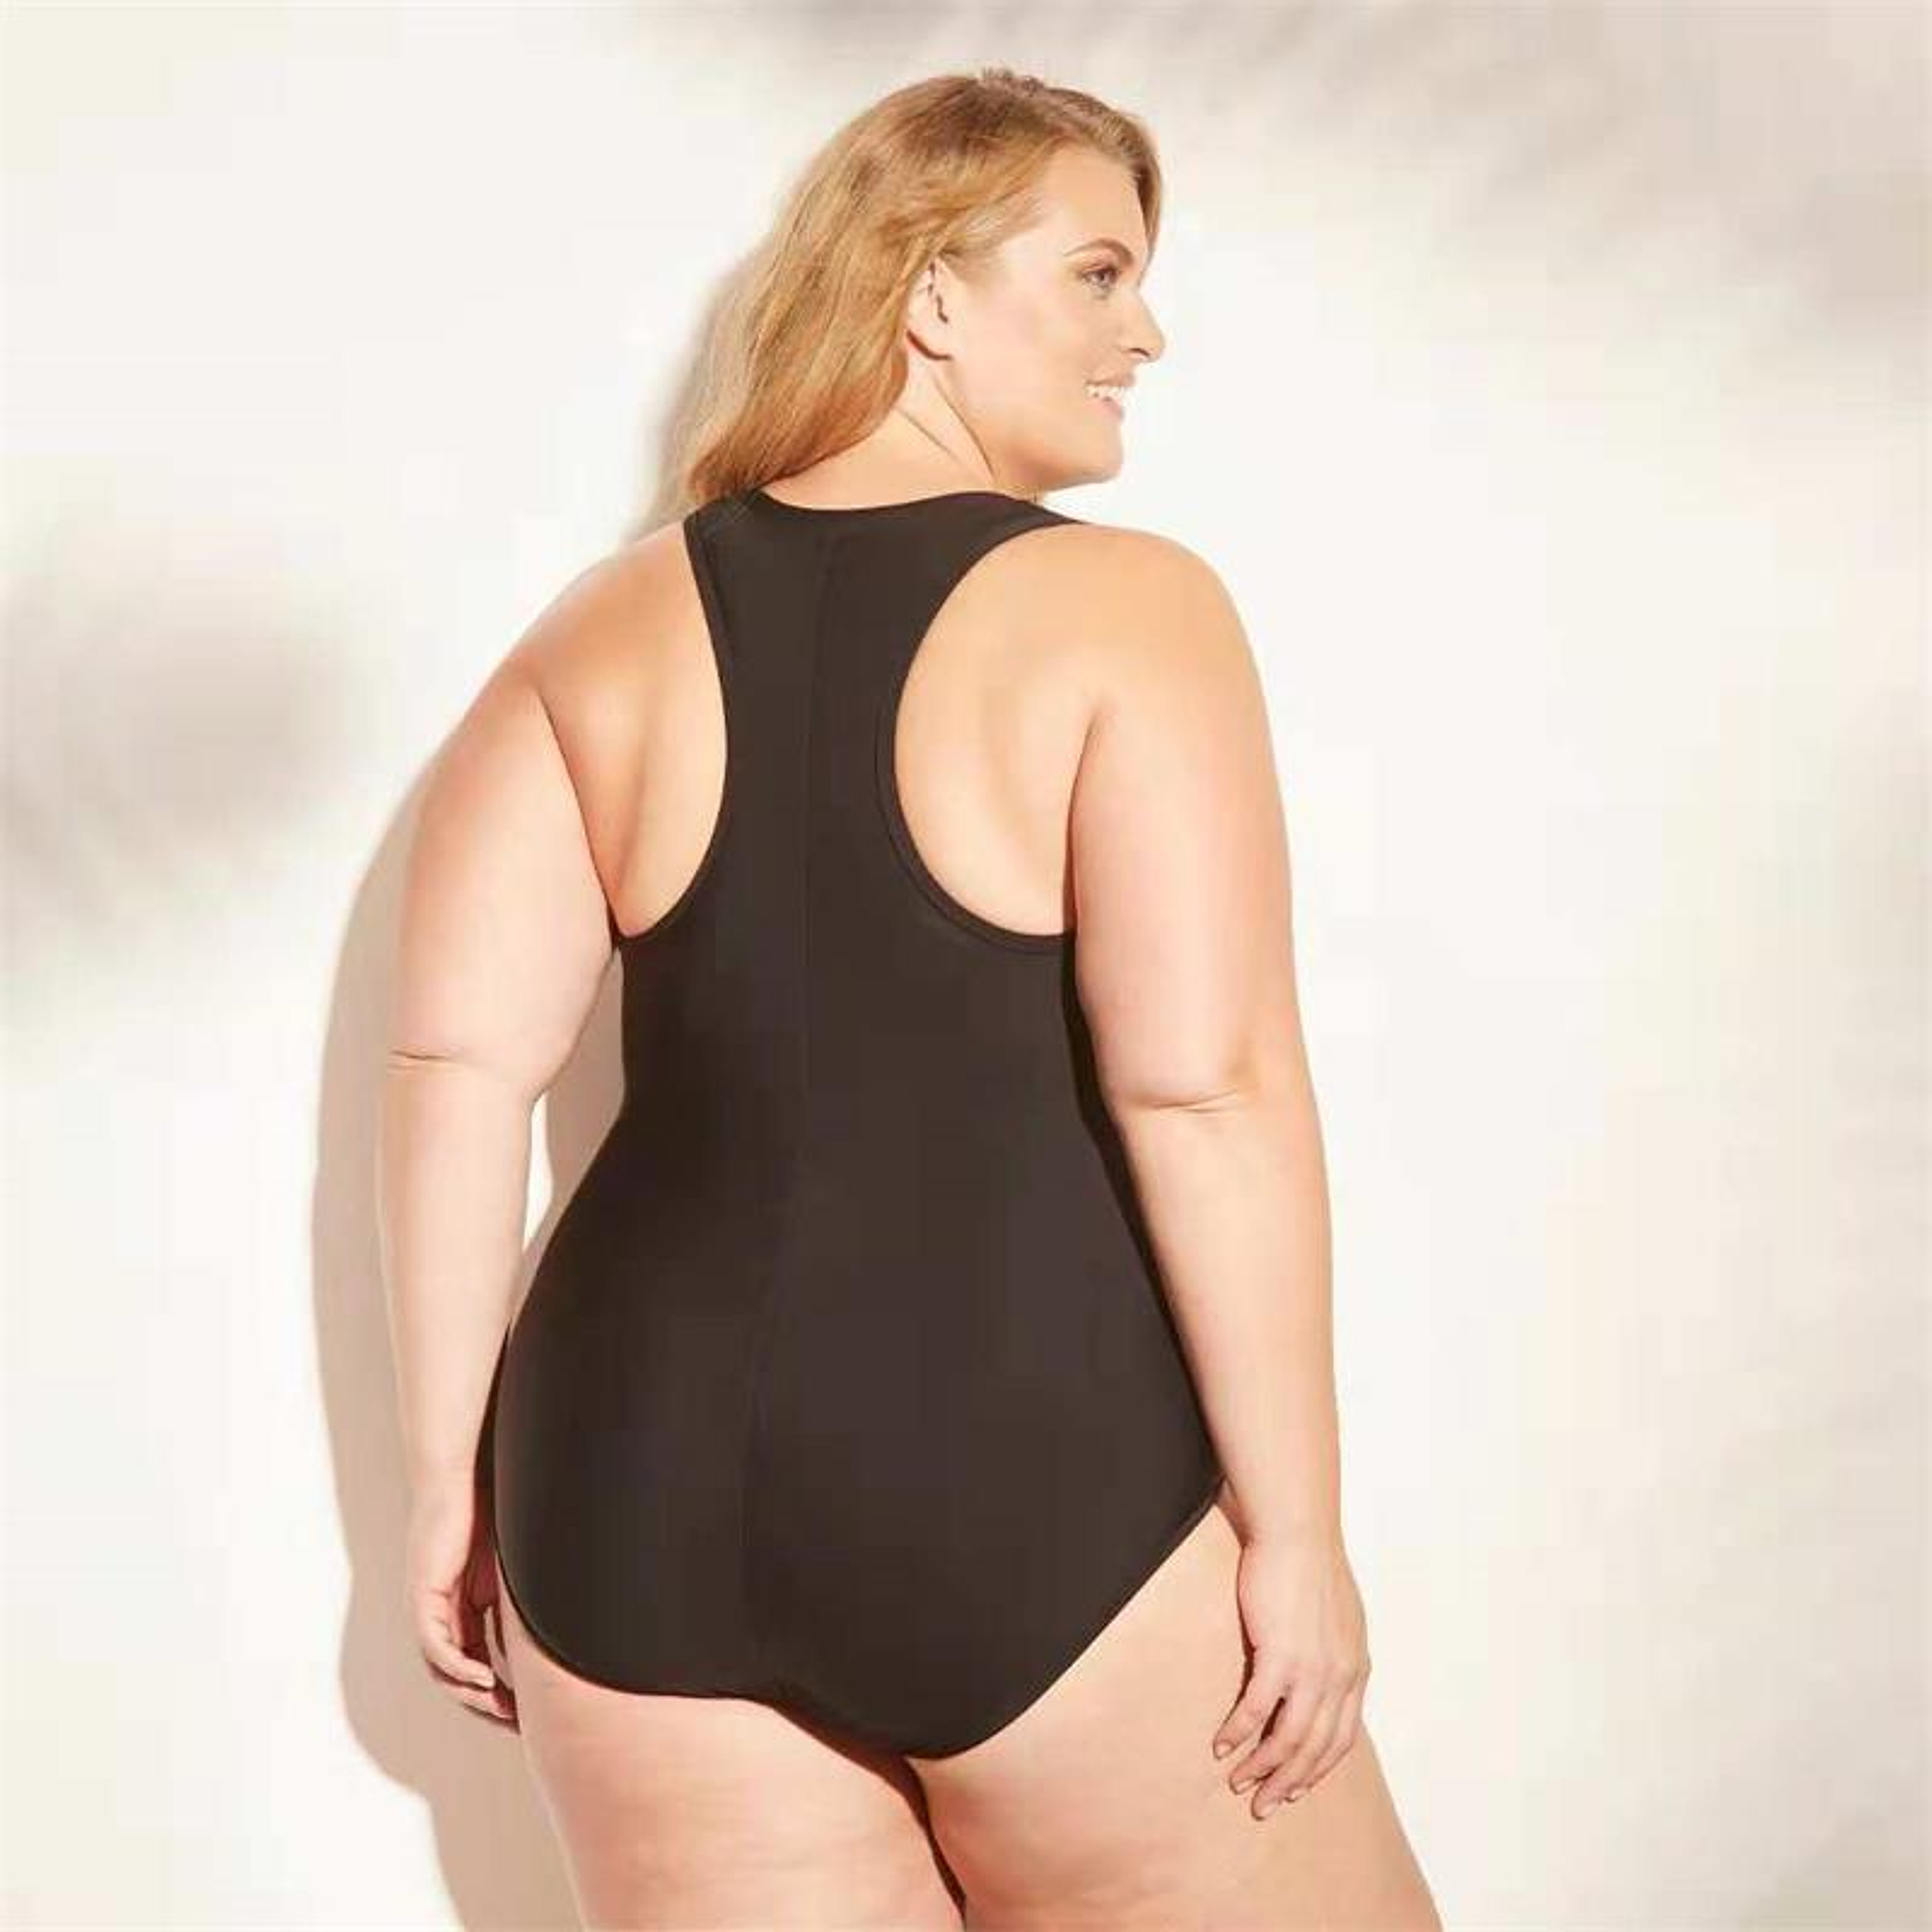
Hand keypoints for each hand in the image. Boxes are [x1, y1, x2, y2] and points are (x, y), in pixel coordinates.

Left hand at [406, 1473, 517, 1728]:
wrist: (462, 1471)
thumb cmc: (493, 1502)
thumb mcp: (516, 1560)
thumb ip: (529, 1589)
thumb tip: (572, 1608)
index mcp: (464, 1603)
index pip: (479, 1660)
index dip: (502, 1690)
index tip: (529, 1711)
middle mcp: (443, 1610)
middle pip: (460, 1676)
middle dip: (488, 1705)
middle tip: (518, 1726)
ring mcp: (431, 1605)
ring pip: (445, 1671)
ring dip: (474, 1696)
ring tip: (504, 1712)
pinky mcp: (425, 1596)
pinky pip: (438, 1649)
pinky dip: (460, 1671)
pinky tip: (487, 1683)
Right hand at [1211, 1527, 1368, 1816]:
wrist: (1299, 1530)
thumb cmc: (1311, 1562)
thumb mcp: (1338, 1615)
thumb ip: (1334, 1648)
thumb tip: (1320, 1665)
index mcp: (1355, 1668)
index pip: (1342, 1737)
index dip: (1316, 1768)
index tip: (1293, 1787)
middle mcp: (1340, 1678)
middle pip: (1316, 1748)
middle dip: (1288, 1782)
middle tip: (1263, 1804)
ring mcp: (1312, 1670)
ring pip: (1289, 1739)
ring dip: (1262, 1767)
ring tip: (1238, 1782)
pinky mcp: (1280, 1656)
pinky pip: (1256, 1710)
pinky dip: (1239, 1733)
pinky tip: (1221, 1744)